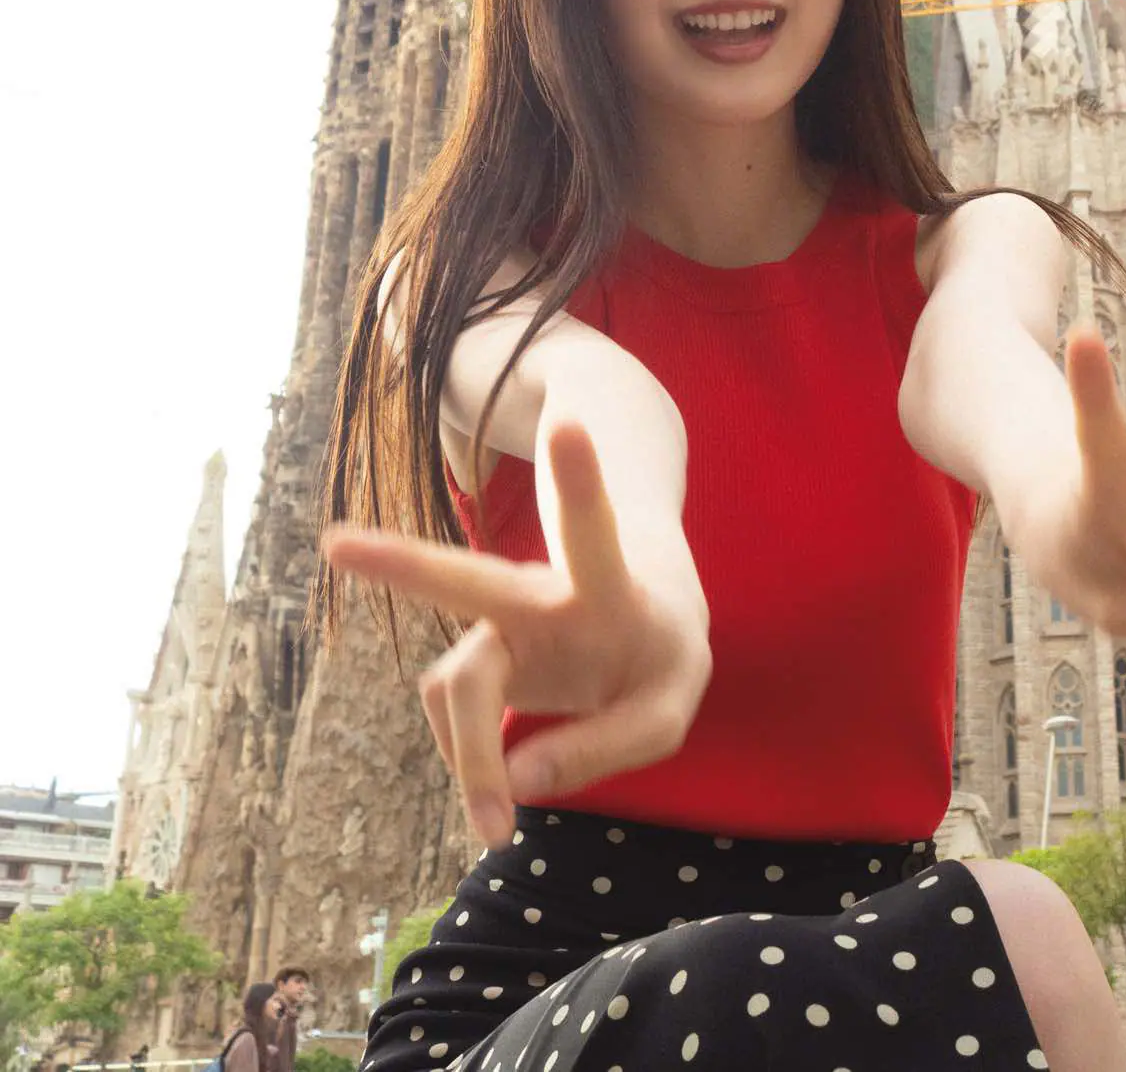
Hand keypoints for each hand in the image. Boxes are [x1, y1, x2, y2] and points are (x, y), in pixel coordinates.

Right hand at [324, 420, 711, 846]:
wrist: (641, 620)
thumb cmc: (658, 657)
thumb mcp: (667, 708)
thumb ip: (607, 747)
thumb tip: (517, 779)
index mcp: (604, 585)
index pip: (589, 528)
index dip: (577, 478)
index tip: (570, 420)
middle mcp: (536, 595)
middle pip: (466, 581)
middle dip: (402, 563)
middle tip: (334, 545)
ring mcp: (497, 626)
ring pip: (455, 690)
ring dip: (471, 763)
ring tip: (493, 829)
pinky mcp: (476, 661)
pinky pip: (458, 724)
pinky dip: (476, 766)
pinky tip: (501, 783)